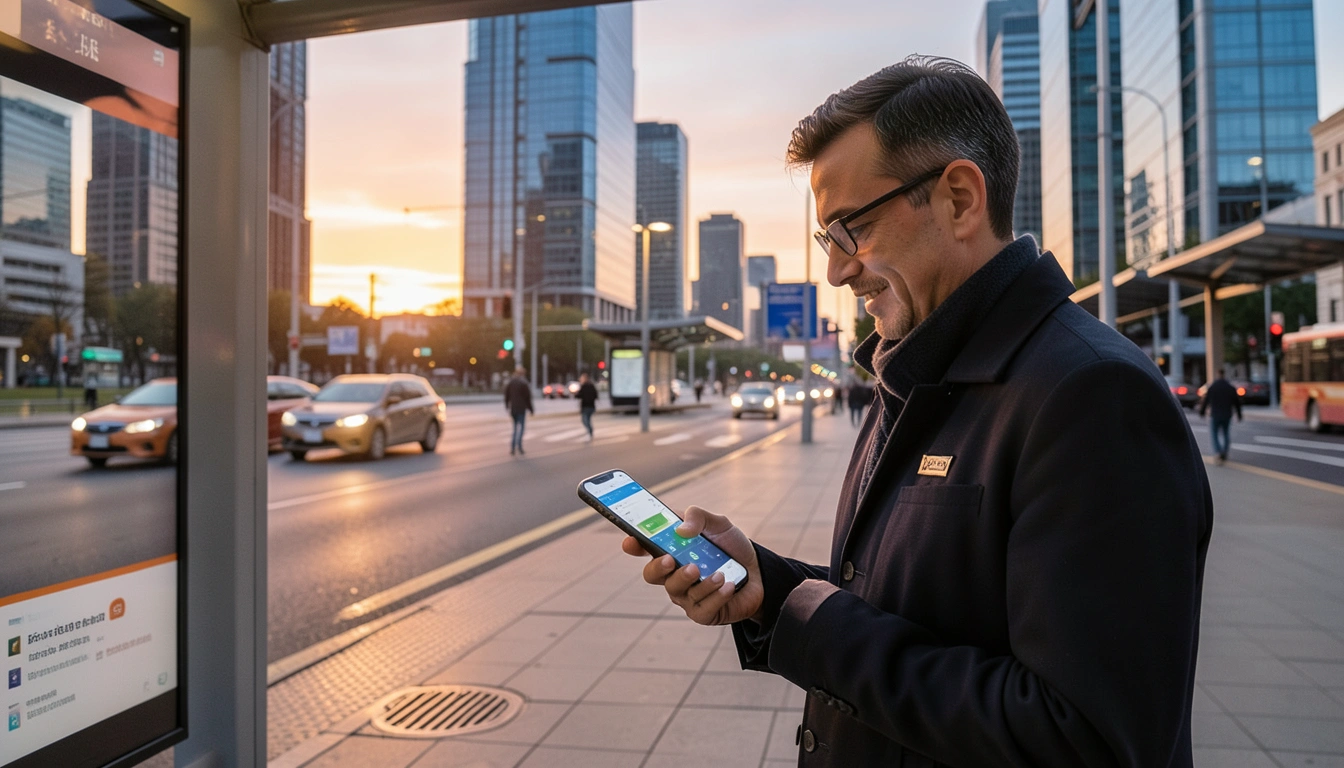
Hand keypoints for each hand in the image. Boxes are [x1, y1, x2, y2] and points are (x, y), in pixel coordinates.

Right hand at [621, 505, 764, 625]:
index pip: (644, 548)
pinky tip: (728, 586)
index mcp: (671, 550)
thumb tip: (681, 530)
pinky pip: (701, 608)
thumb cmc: (732, 548)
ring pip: (678, 592)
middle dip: (658, 568)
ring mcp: (686, 596)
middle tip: (671, 559)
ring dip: (698, 582)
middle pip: (652, 575)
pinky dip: (716, 596)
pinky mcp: (703, 613)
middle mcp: (673, 574)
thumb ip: (698, 517)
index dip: (633, 545)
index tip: (630, 542)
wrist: (760, 572)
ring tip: (718, 574)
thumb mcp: (719, 524)